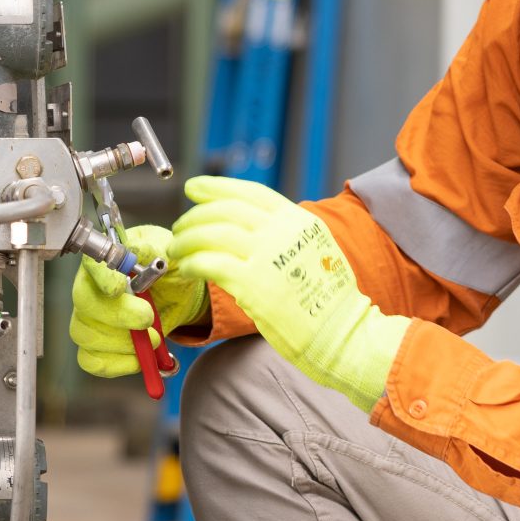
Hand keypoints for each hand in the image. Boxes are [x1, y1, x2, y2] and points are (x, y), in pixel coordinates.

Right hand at [67, 224, 206, 378]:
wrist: (175, 294)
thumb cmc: (166, 268)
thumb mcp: (167, 251)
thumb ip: (154, 248)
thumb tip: (137, 250)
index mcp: (105, 262)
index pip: (91, 265)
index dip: (102, 278)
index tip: (119, 288)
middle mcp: (90, 290)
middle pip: (86, 305)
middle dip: (118, 316)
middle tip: (148, 319)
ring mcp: (89, 321)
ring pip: (87, 336)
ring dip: (123, 343)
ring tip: (154, 338)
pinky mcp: (97, 347)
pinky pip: (92, 362)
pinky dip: (118, 365)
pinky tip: (140, 359)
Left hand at [168, 176, 409, 410]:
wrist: (343, 334)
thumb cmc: (328, 301)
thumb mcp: (316, 251)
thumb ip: (286, 236)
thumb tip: (249, 228)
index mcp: (299, 221)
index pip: (250, 192)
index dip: (217, 186)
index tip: (194, 187)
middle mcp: (282, 232)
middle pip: (225, 210)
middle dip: (195, 216)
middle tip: (179, 227)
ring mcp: (267, 257)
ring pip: (211, 234)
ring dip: (186, 240)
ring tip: (176, 249)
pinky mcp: (252, 284)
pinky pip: (209, 264)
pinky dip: (192, 263)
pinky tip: (187, 269)